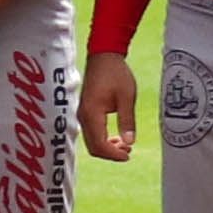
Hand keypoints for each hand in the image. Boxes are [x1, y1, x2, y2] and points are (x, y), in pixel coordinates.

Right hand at [82, 49, 140, 163]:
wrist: (103, 57)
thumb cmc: (116, 74)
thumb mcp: (126, 97)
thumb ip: (127, 120)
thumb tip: (129, 141)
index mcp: (92, 113)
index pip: (99, 144)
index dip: (113, 154)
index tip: (129, 155)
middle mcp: (83, 116)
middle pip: (92, 146)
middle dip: (110, 153)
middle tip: (128, 151)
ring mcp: (82, 114)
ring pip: (91, 141)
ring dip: (107, 147)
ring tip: (125, 144)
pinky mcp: (85, 111)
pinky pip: (91, 132)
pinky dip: (102, 139)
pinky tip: (115, 137)